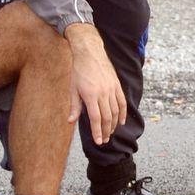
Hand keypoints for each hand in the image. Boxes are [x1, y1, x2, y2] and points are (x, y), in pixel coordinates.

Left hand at [64, 25, 125, 144]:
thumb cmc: (79, 71)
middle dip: (106, 131)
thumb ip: (74, 107)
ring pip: (116, 111)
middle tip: (104, 140)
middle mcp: (103, 93)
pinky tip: (121, 121)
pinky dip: (123, 113)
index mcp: (90, 95)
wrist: (90, 53)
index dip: (97, 131)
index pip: (95, 118)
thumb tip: (70, 122)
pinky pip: (122, 102)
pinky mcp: (117, 85)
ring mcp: (111, 89)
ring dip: (114, 124)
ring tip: (110, 133)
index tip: (99, 141)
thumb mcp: (73, 89)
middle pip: (107, 117)